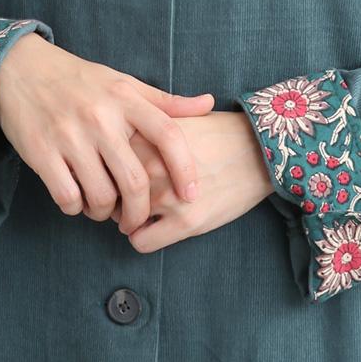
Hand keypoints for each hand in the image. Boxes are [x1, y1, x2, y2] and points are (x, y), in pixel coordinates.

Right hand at [0, 32, 213, 233]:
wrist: (19, 68)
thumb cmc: (79, 80)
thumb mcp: (124, 83)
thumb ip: (165, 101)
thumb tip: (209, 104)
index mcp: (125, 98)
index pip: (168, 135)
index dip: (185, 169)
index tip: (192, 194)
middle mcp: (100, 117)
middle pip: (135, 180)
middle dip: (140, 211)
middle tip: (136, 220)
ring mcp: (69, 136)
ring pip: (101, 196)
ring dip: (106, 213)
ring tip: (104, 208)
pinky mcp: (40, 152)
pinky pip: (68, 197)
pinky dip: (76, 208)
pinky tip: (78, 200)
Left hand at [110, 109, 273, 252]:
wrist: (259, 150)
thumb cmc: (217, 133)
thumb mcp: (175, 119)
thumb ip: (140, 129)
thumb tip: (108, 144)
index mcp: (143, 137)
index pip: (101, 162)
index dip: (107, 171)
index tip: (114, 176)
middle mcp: (149, 166)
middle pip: (107, 192)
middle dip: (115, 198)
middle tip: (129, 198)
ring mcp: (166, 195)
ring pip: (120, 220)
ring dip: (129, 219)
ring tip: (146, 212)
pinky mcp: (185, 222)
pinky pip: (140, 242)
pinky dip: (143, 238)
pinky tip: (157, 227)